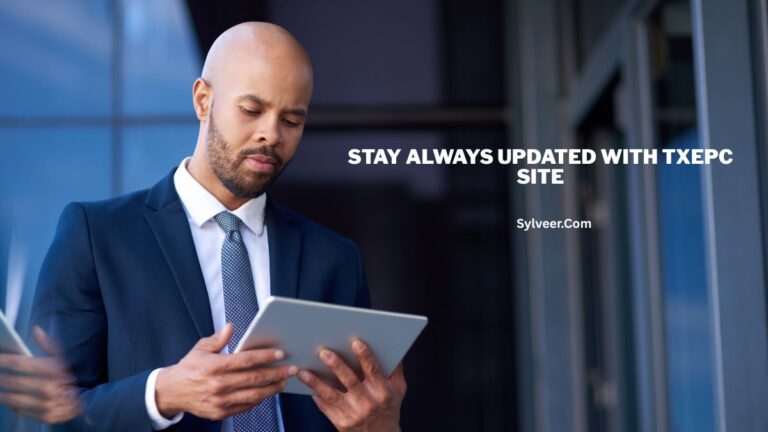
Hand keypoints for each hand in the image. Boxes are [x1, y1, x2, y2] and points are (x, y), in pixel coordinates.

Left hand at [0, 327, 81, 423]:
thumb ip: (47, 344)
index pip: (20, 363)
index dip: (3, 360)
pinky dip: (8, 403)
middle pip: (12, 381)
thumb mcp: (60, 358)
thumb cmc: (64, 378)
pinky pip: (17, 409)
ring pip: (11, 397)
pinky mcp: (42, 416)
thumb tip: (36, 329)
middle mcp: (48, 388)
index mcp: (52, 370)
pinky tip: (5, 397)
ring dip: (0, 392)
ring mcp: (45, 404)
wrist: (76, 403)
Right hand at [155, 323, 297, 419]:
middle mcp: (218, 385)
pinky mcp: (220, 413)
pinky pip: (245, 407)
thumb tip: (231, 327)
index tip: (281, 353)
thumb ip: (218, 339)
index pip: (246, 360)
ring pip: (253, 395)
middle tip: (292, 369)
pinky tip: (267, 392)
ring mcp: (219, 401)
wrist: (171, 392)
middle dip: (277, 373)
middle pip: (255, 378)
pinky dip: (258, 400)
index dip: (266, 356)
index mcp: (214, 366)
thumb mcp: (200, 349)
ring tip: (284, 382)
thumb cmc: (189, 368)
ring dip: (272, 389)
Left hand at [298, 339, 405, 431]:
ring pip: (332, 395)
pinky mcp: (341, 424)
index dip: (365, 357)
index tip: (355, 343)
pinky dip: (316, 396)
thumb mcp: (398, 390)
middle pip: (350, 381)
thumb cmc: (389, 410)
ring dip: (316, 383)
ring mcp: (353, 415)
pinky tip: (307, 385)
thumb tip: (392, 347)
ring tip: (303, 371)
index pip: (373, 371)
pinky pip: (326, 408)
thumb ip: (395, 370)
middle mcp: (368, 404)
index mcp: (383, 392)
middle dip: (336, 365)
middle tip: (324, 352)